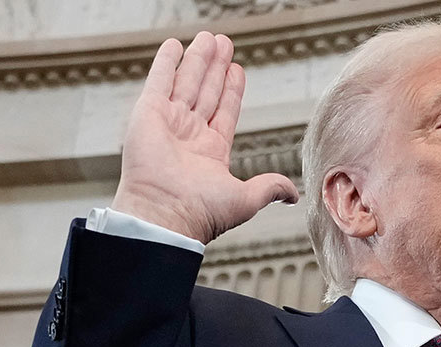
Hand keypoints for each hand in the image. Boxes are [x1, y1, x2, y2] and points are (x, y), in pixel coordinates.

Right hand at [111, 32, 298, 243]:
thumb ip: (270, 187)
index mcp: (211, 152)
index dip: (231, 90)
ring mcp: (168, 123)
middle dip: (216, 67)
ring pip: (187, 82)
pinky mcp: (148, 114)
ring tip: (210, 38)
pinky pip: (158, 81)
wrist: (167, 214)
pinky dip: (166, 63)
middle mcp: (189, 135)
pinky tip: (174, 46)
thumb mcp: (246, 197)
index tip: (237, 69)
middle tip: (224, 43)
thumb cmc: (202, 212)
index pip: (225, 111)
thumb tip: (293, 194)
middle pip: (207, 91)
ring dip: (198, 60)